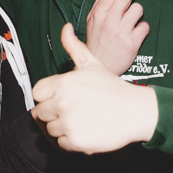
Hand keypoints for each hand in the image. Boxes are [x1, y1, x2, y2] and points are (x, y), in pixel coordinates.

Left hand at [32, 24, 157, 153]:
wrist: (135, 111)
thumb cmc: (113, 88)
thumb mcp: (92, 63)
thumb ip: (74, 47)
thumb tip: (65, 28)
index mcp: (63, 83)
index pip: (37, 93)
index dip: (48, 96)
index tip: (61, 97)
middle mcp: (63, 102)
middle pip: (41, 113)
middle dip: (54, 112)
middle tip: (75, 109)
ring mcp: (69, 123)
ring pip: (51, 129)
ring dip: (62, 127)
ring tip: (82, 119)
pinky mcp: (76, 141)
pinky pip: (61, 143)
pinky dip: (71, 140)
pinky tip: (86, 130)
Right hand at [86, 0, 150, 75]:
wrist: (101, 67)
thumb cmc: (97, 44)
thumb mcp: (91, 23)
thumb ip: (100, 6)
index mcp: (98, 14)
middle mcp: (109, 21)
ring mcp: (120, 31)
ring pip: (138, 8)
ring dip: (138, 14)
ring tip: (130, 24)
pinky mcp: (132, 42)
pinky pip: (145, 26)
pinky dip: (142, 29)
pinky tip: (134, 36)